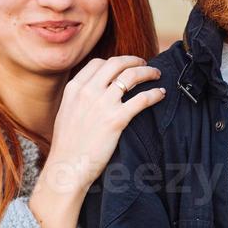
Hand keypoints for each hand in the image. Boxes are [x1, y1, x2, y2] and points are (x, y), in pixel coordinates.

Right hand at [40, 56, 163, 194]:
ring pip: (131, 76)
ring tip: (156, 74)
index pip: (98, 63)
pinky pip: (141, 99)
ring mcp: (103, 104)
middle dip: (134, 61)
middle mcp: (88, 91)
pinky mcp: (116, 119)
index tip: (125, 65)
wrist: (67, 166)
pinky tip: (161, 94)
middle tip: (145, 64)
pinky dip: (154, 93)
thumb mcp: (66, 112)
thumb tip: (92, 92)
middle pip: (116, 64)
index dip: (115, 62)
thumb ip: (79, 98)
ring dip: (147, 72)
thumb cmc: (67, 145)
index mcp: (74, 88)